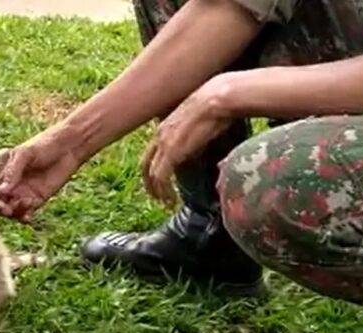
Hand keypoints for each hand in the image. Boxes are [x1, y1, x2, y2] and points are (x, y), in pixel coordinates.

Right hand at [0, 126, 82, 221]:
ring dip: (13, 212)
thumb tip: (1, 191)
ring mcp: (22, 192)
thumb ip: (13, 171)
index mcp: (1, 169)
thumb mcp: (25, 154)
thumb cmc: (44, 144)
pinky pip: (25, 212)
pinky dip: (24, 216)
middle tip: (6, 208)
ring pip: (10, 209)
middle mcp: (9, 183)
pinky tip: (28, 215)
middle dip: (0, 207)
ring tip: (23, 205)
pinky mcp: (35, 199)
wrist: (68, 148)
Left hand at [141, 75, 233, 205]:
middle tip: (157, 199)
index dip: (152, 172)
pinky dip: (164, 191)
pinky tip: (171, 200)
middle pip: (145, 166)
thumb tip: (192, 154)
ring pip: (152, 174)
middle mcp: (159, 136)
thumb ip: (190, 142)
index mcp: (164, 129)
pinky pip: (161, 176)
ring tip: (166, 203)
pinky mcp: (172, 151)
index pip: (150, 155)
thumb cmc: (214, 109)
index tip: (159, 184)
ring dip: (158, 191)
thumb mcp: (197, 127)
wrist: (217, 98)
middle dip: (149, 185)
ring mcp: (164, 143)